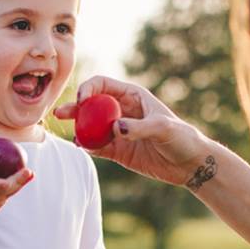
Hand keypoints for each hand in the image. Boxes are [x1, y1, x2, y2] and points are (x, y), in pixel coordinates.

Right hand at [54, 76, 211, 187]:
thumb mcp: (163, 128)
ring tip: (71, 135)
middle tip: (60, 113)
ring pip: (91, 127)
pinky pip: (97, 147)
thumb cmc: (181, 138)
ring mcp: (118, 132)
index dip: (88, 88)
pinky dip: (88, 147)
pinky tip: (83, 148)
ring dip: (78, 129)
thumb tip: (115, 128)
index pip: (103, 85)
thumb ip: (139, 127)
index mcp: (132, 96)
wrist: (189, 163)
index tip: (82, 101)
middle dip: (75, 107)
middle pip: (91, 105)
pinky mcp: (118, 151)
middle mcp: (122, 111)